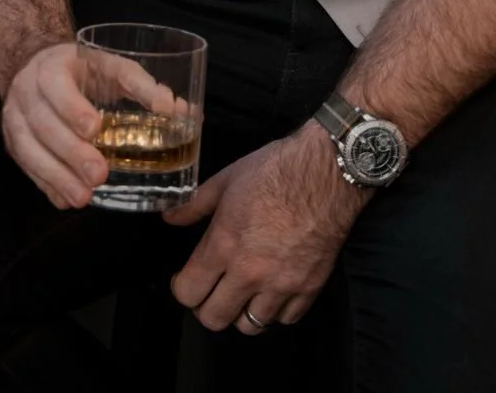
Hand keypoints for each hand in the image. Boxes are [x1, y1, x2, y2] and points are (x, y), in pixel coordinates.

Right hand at [1, 42, 177, 209]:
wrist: (33, 66)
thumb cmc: (80, 68)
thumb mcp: (107, 64)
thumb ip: (138, 83)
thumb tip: (173, 107)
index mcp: (50, 67)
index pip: (56, 86)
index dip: (72, 109)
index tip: (95, 129)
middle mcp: (26, 93)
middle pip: (43, 124)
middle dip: (71, 153)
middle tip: (99, 174)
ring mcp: (14, 120)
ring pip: (29, 150)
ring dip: (57, 176)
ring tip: (83, 198)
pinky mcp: (12, 143)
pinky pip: (26, 167)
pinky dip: (46, 185)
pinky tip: (66, 200)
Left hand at [164, 125, 369, 332]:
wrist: (326, 170)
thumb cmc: (275, 169)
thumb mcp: (227, 179)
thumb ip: (194, 204)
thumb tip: (169, 218)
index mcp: (224, 244)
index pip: (188, 293)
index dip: (182, 288)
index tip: (186, 280)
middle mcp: (250, 272)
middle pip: (214, 319)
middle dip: (206, 307)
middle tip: (212, 290)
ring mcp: (281, 284)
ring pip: (250, 326)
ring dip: (242, 311)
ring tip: (244, 292)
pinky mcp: (309, 288)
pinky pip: (285, 319)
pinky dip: (277, 309)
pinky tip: (274, 289)